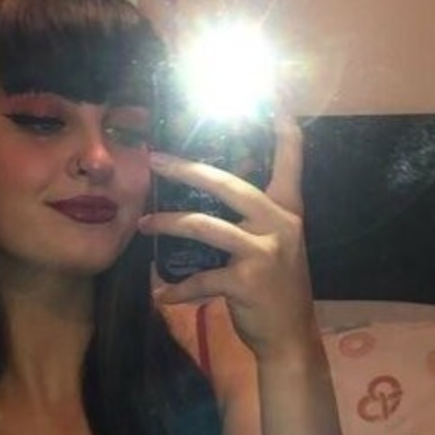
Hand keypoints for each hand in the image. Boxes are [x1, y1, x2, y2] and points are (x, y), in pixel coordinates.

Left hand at [140, 111, 315, 361]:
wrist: (291, 338)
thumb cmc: (277, 288)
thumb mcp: (276, 245)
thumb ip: (255, 218)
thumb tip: (210, 189)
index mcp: (289, 210)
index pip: (291, 158)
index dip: (282, 126)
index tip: (271, 96)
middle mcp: (281, 224)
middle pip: (229, 184)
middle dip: (187, 169)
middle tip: (155, 160)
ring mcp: (265, 253)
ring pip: (205, 227)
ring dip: (168, 224)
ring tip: (143, 224)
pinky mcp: (248, 282)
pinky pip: (202, 280)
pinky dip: (177, 289)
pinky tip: (160, 295)